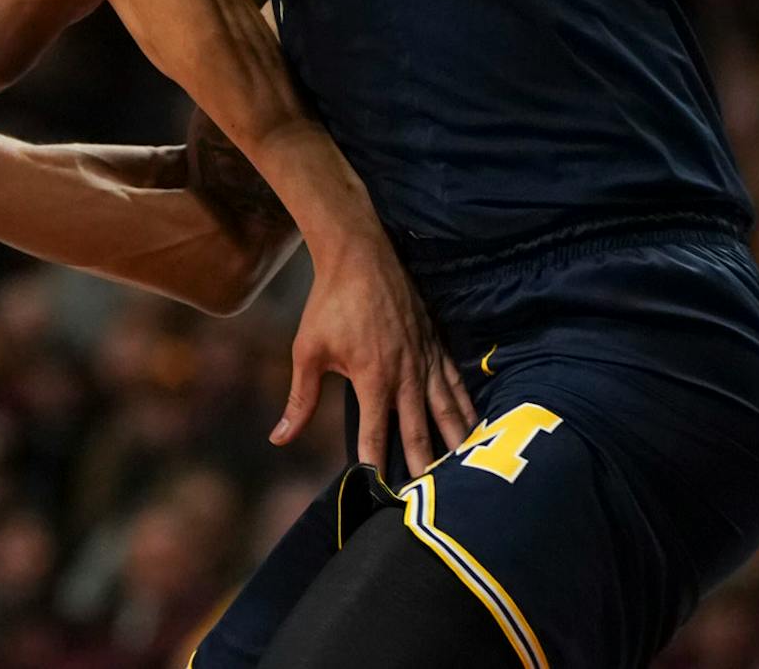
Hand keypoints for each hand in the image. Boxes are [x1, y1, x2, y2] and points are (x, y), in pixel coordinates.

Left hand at [271, 223, 476, 477]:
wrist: (360, 256)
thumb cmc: (329, 304)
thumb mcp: (307, 352)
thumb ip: (300, 400)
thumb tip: (279, 438)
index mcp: (373, 379)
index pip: (376, 435)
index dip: (378, 466)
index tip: (383, 496)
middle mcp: (406, 375)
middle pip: (420, 432)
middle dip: (427, 468)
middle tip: (435, 502)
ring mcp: (427, 360)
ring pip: (449, 412)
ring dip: (458, 445)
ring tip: (469, 475)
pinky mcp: (437, 346)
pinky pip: (458, 385)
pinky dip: (469, 409)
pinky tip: (479, 428)